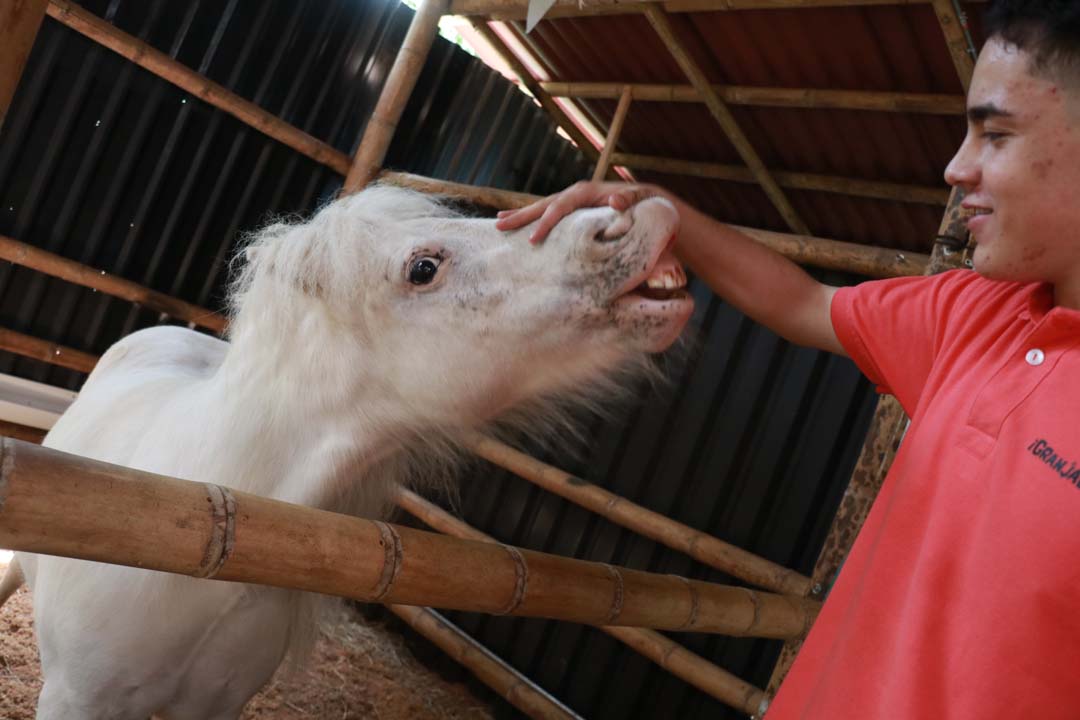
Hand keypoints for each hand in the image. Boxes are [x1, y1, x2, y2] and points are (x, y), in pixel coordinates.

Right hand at [495, 181, 664, 244]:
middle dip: (521, 216)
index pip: (560, 208)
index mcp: (586, 192)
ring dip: (521, 214)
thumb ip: (628, 200)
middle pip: (544, 204)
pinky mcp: (573, 208)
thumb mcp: (638, 202)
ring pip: (542, 207)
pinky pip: (549, 213)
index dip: (546, 223)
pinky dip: (533, 217)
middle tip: (499, 226)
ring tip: (499, 222)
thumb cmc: (642, 205)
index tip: (533, 240)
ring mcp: (573, 200)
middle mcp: (576, 193)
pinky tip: (517, 222)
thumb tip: (617, 198)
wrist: (646, 200)